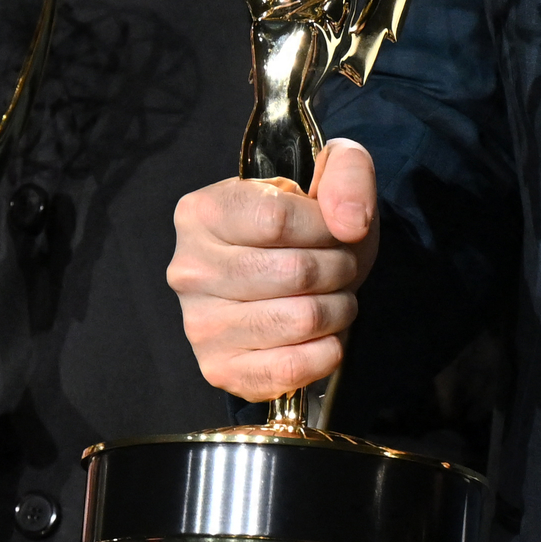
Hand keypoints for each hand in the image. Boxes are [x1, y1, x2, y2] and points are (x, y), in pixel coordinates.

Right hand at [168, 138, 373, 400]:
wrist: (290, 277)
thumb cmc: (305, 226)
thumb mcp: (328, 174)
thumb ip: (347, 172)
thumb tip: (351, 223)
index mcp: (202, 212)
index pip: (277, 219)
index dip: (325, 226)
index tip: (335, 227)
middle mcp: (189, 270)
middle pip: (296, 272)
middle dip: (340, 268)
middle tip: (339, 265)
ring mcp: (200, 325)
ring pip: (302, 319)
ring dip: (339, 308)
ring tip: (331, 295)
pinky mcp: (221, 369)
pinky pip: (293, 368)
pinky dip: (327, 350)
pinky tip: (322, 333)